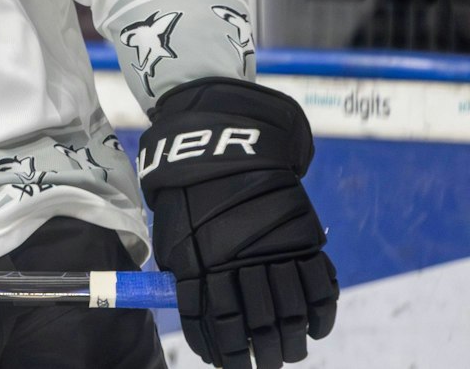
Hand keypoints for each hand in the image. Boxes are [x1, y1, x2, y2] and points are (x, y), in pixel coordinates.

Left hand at [139, 78, 338, 367]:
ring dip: (291, 341)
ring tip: (290, 354)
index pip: (211, 323)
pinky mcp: (302, 238)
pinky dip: (321, 313)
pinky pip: (318, 286)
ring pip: (288, 313)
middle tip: (265, 366)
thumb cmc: (188, 191)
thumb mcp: (171, 232)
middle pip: (255, 325)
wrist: (226, 144)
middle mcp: (236, 264)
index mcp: (197, 265)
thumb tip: (190, 312)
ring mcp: (273, 251)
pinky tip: (315, 328)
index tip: (227, 363)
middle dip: (261, 354)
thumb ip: (181, 274)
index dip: (221, 350)